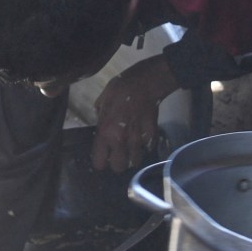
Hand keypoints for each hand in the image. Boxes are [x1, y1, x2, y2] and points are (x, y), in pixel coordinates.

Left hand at [91, 56, 177, 172]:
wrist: (145, 82)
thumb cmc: (120, 89)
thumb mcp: (102, 102)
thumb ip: (100, 119)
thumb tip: (100, 127)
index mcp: (105, 132)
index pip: (99, 162)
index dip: (99, 161)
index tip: (101, 156)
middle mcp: (121, 140)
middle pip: (118, 168)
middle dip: (116, 163)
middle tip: (116, 154)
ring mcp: (138, 140)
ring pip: (135, 162)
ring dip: (131, 157)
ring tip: (130, 148)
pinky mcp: (152, 136)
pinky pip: (147, 148)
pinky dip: (145, 146)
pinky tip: (142, 138)